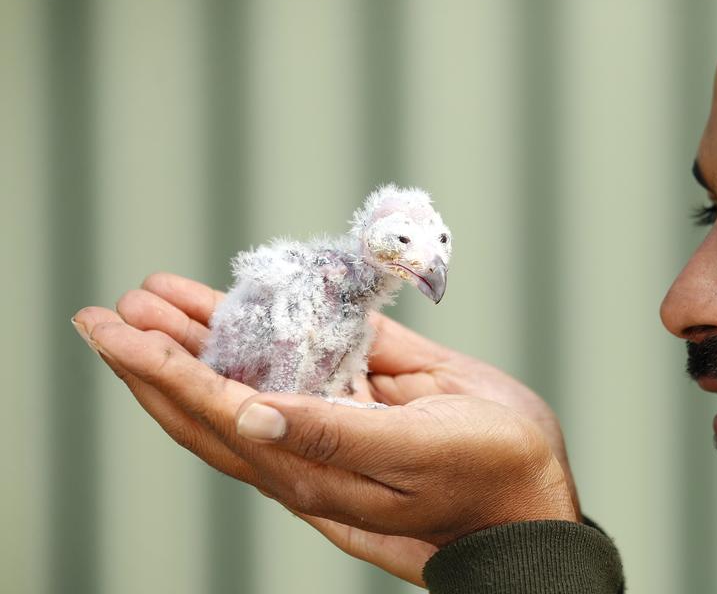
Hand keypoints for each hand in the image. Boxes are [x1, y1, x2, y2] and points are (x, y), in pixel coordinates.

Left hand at [73, 273, 579, 586]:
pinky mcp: (373, 388)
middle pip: (214, 395)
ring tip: (161, 293)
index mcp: (310, 467)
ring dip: (207, 331)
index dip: (159, 370)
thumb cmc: (486, 474)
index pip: (214, 412)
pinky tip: (254, 297)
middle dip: (161, 349)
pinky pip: (314, 348)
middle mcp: (310, 442)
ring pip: (255, 370)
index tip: (115, 329)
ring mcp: (338, 414)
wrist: (537, 487)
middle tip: (117, 305)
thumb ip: (333, 434)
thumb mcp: (415, 452)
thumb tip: (248, 415)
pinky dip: (277, 320)